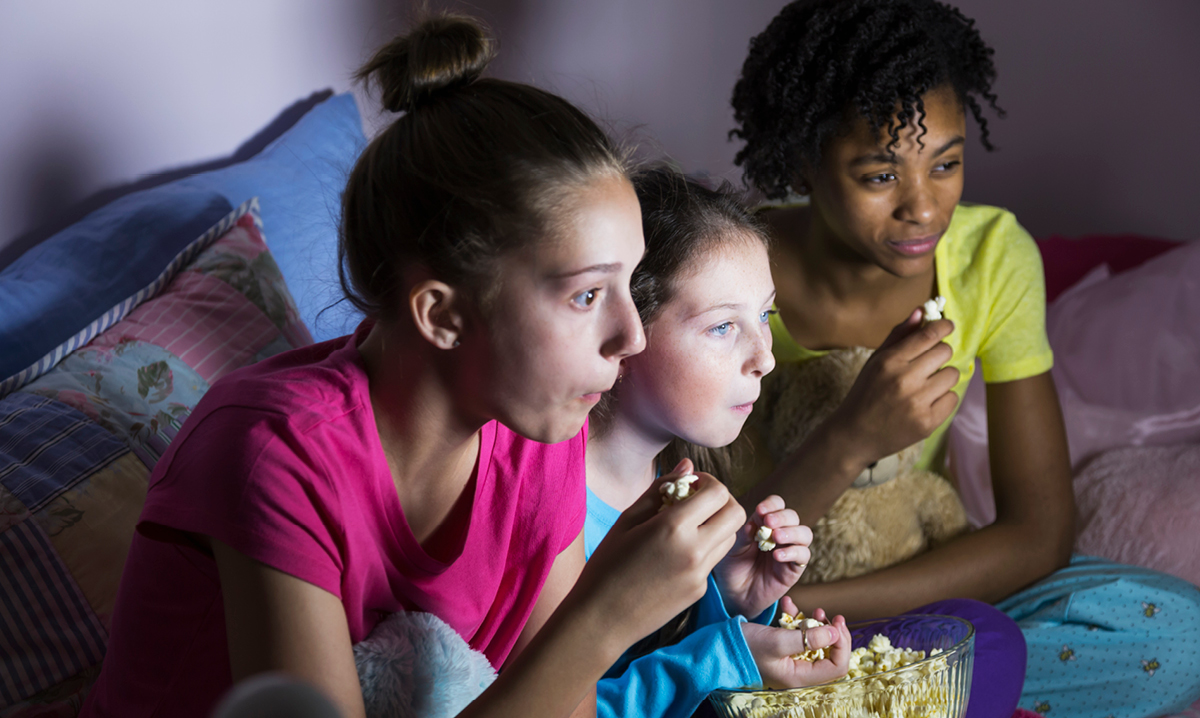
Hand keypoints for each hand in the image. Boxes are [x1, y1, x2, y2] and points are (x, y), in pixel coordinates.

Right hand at [576, 459, 746, 653]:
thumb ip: (660, 488)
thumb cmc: (607, 565)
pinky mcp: (700, 590)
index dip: (708, 482)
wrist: (601, 620)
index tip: (689, 484)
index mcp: (673, 527)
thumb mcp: (627, 519)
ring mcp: (701, 574)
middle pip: (735, 513)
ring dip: (716, 524)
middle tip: (696, 501)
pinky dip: (703, 548)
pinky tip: (675, 553)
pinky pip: (713, 559)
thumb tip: (687, 466)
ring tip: (685, 526)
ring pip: (729, 537)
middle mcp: (695, 550)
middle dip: (721, 501)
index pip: (718, 492)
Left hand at [714, 495, 810, 617]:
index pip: (777, 504)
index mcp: (765, 522)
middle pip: (793, 516)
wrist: (734, 594)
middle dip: (782, 517)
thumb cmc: (732, 566)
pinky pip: (803, 556)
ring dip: (792, 532)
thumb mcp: (733, 547)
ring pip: (804, 534)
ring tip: (776, 537)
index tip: (760, 510)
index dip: (772, 504)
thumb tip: (754, 522)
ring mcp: (789, 550)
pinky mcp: (794, 569)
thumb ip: (744, 534)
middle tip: (768, 522)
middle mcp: (781, 533)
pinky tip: (777, 555)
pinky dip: (792, 552)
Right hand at [742, 599, 851, 688]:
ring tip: (814, 610)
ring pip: (816, 644)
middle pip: (830, 655)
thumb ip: (808, 639)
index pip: (836, 666)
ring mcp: (790, 659)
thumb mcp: (777, 641)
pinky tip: (790, 606)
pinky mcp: (781, 648)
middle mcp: (798, 671)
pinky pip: (798, 635)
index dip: (842, 645)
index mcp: (799, 676)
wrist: (719, 645)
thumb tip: (835, 634)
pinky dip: (798, 620)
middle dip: (833, 634)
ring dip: (818, 625)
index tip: (837, 624)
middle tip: (831, 616)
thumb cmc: (745, 646)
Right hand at [831, 308, 959, 467]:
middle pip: (945, 352)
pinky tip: (925, 403)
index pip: (929, 335)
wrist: (854, 434)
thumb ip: (899, 335)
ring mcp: (917, 403)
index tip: (948, 326)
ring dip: (942, 378)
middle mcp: (905, 380)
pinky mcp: (927, 423)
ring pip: (952, 375)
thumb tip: (922, 311)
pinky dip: (942, 399)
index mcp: (890, 361)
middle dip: (940, 354)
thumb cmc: (865, 393)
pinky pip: (953, 398)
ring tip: (925, 386)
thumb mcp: (875, 361)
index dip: (943, 327)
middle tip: (928, 364)